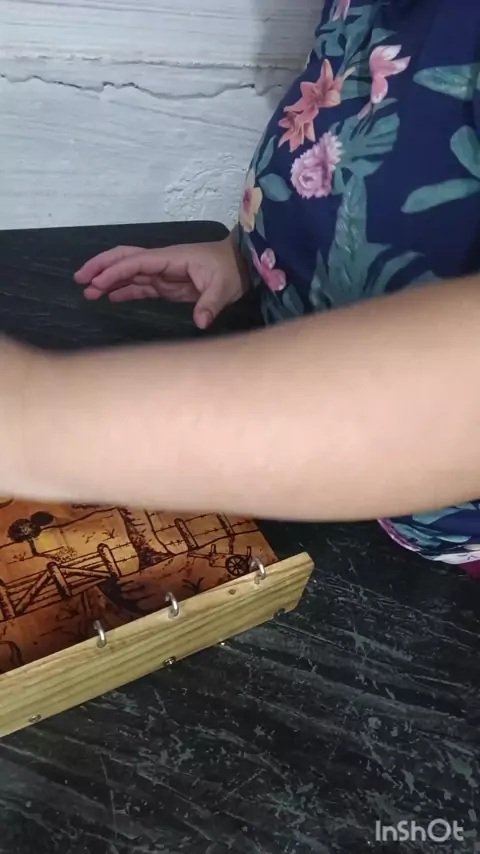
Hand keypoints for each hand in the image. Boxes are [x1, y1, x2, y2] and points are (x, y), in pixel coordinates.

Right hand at [74, 232, 249, 328]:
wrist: (242, 265)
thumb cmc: (231, 271)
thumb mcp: (223, 288)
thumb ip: (210, 304)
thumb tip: (200, 322)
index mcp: (169, 259)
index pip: (135, 263)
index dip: (115, 271)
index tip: (97, 283)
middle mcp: (161, 263)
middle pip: (124, 259)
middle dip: (101, 267)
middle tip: (79, 280)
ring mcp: (163, 274)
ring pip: (128, 272)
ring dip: (108, 280)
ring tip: (88, 292)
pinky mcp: (167, 285)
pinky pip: (140, 285)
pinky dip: (124, 290)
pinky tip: (109, 298)